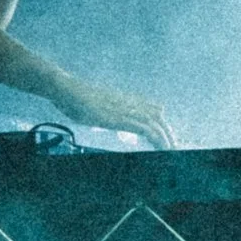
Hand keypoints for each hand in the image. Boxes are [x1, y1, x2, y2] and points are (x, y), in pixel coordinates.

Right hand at [51, 72, 176, 148]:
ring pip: (155, 123)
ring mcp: (124, 109)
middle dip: (168, 133)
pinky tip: (161, 147)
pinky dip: (155, 138)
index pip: (152, 108)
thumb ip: (106, 111)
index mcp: (124, 99)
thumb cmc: (75, 98)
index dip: (161, 123)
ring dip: (166, 138)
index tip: (166, 138)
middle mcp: (128, 102)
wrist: (65, 88)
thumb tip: (107, 117)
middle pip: (158, 115)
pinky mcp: (119, 118)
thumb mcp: (94, 105)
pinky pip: (144, 128)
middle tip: (175, 148)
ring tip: (172, 152)